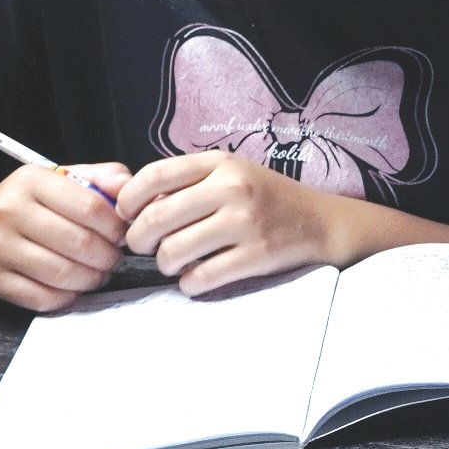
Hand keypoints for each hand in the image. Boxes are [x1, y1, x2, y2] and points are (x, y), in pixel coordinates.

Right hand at [0, 161, 132, 311]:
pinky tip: (74, 285)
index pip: (91, 208)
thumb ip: (103, 177)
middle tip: (115, 258)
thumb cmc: (32, 201)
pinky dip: (67, 296)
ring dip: (92, 278)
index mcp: (31, 181)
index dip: (117, 227)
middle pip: (79, 243)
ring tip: (99, 272)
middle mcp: (8, 212)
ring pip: (63, 274)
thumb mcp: (64, 177)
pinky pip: (41, 298)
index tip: (123, 234)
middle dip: (109, 256)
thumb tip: (127, 186)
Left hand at [119, 152, 345, 295]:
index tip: (127, 216)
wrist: (321, 222)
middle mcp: (233, 188)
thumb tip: (129, 206)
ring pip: (173, 251)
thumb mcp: (231, 174)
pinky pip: (200, 278)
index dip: (127, 201)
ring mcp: (246, 222)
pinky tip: (197, 277)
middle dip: (138, 239)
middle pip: (156, 218)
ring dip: (164, 264)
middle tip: (144, 246)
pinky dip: (189, 284)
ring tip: (175, 262)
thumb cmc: (265, 199)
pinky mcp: (256, 255)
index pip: (154, 176)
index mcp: (221, 163)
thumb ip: (187, 183)